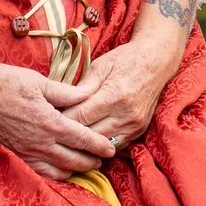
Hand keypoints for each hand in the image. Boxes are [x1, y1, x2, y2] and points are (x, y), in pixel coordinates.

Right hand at [0, 62, 116, 180]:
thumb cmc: (4, 83)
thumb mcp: (39, 82)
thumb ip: (66, 92)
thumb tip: (89, 94)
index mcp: (51, 123)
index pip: (84, 139)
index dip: (100, 145)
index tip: (112, 148)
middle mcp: (41, 143)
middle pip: (75, 159)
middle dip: (92, 160)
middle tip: (104, 159)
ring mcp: (27, 152)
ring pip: (59, 170)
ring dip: (76, 170)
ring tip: (86, 166)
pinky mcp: (16, 155)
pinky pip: (41, 171)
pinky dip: (55, 174)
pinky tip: (59, 170)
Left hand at [65, 40, 180, 150]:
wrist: (156, 63)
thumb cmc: (126, 59)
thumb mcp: (101, 65)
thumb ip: (82, 87)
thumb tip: (63, 102)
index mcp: (113, 95)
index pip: (80, 117)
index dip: (62, 120)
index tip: (49, 119)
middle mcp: (125, 114)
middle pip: (90, 134)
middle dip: (71, 133)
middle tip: (55, 130)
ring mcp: (134, 125)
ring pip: (102, 144)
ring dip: (86, 143)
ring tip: (70, 138)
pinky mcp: (138, 131)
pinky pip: (115, 145)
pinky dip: (101, 143)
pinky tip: (89, 139)